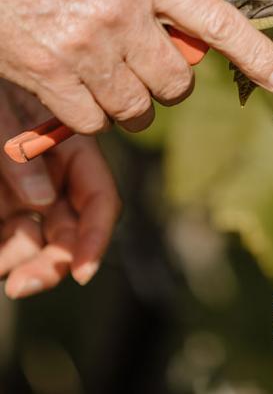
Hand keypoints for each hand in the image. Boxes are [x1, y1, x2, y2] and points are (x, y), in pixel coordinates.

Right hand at [0, 0, 272, 133]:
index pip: (218, 22)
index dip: (257, 55)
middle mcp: (124, 16)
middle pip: (177, 82)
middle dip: (171, 82)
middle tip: (150, 65)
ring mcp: (86, 50)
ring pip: (137, 108)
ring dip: (134, 103)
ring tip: (112, 78)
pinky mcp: (48, 77)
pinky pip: (92, 121)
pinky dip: (92, 114)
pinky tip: (76, 87)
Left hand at [0, 81, 119, 296]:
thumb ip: (15, 152)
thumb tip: (42, 199)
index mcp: (68, 150)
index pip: (98, 199)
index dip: (96, 235)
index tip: (81, 272)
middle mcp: (51, 176)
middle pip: (71, 231)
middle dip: (54, 262)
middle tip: (23, 285)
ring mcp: (22, 194)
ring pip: (38, 244)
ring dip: (21, 262)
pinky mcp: (1, 208)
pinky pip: (9, 243)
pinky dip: (4, 254)